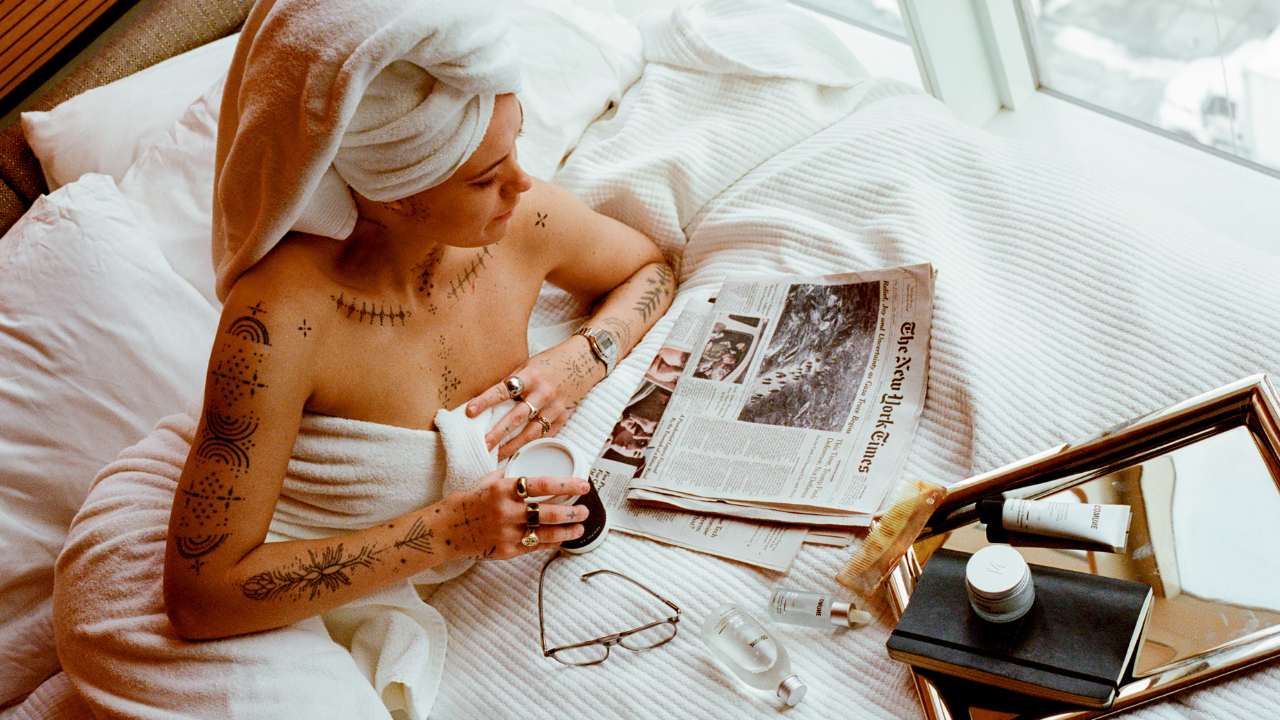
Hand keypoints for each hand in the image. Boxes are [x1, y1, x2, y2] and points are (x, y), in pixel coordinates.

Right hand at [436, 470, 590, 559]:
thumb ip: (510, 473)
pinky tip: (561, 538)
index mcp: (503, 489)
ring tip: (580, 526)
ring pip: (545, 533)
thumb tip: (531, 462)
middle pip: (549, 512)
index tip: (584, 484)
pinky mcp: (505, 551)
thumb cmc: (466, 501)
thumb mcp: (486, 480)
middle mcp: (506, 511)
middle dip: (572, 512)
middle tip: (585, 509)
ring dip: (567, 531)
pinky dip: (550, 542)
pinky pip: (534, 547)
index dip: (567, 484)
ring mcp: (506, 533)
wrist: (443, 529)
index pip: (542, 484)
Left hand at [466, 335, 603, 459]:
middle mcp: (543, 393)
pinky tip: (518, 455)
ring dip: (512, 446)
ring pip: (531, 432)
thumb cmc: (553, 361)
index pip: (504, 390)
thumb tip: (488, 398)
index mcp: (532, 375)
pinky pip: (545, 435)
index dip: (486, 401)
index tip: (470, 411)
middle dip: (497, 433)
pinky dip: (531, 446)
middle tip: (481, 445)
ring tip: (495, 456)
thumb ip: (513, 381)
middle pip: (516, 417)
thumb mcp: (530, 363)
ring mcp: (555, 407)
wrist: (586, 360)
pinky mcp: (564, 417)